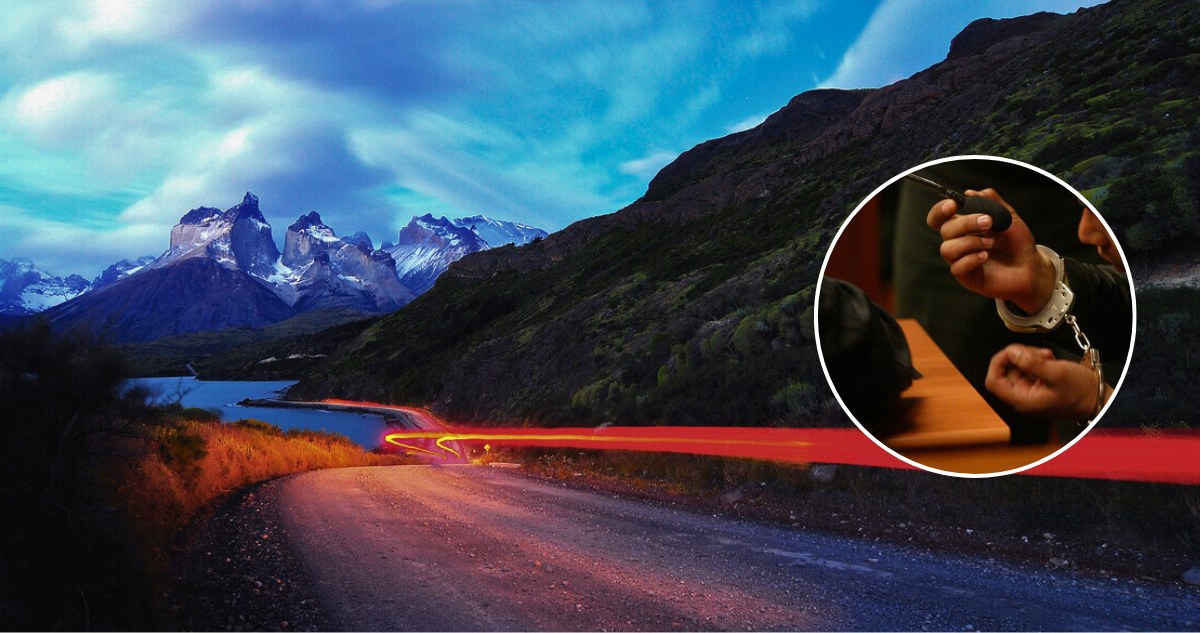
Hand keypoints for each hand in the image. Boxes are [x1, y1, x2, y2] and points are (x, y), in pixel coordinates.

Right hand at [925, 188, 1055, 313]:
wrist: (1032, 266)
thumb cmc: (1017, 242)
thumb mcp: (1008, 216)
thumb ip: (991, 202)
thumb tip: (970, 192)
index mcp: (964, 227)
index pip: (939, 218)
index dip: (939, 211)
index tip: (952, 205)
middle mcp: (959, 242)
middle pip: (945, 230)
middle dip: (966, 223)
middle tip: (989, 222)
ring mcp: (961, 260)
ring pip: (947, 249)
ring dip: (970, 242)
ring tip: (991, 243)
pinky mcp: (967, 277)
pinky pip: (957, 268)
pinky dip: (971, 259)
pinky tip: (985, 256)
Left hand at [984, 344, 1111, 420]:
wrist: (1099, 399)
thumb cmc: (1082, 394)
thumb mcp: (1057, 374)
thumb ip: (1032, 363)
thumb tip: (1012, 353)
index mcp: (1022, 400)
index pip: (993, 381)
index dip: (998, 363)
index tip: (1011, 352)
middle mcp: (1023, 397)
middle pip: (1006, 371)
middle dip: (1019, 357)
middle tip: (1035, 352)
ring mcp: (1030, 390)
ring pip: (1017, 367)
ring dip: (1029, 357)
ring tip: (1046, 356)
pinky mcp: (1039, 384)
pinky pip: (1029, 368)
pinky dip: (1036, 360)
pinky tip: (1049, 360)